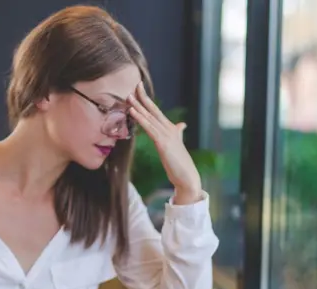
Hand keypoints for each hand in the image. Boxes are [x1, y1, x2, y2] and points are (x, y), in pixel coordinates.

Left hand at [127, 83, 201, 203]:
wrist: (187, 177)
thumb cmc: (180, 163)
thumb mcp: (177, 145)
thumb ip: (178, 133)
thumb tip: (182, 124)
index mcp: (171, 129)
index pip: (156, 111)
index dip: (147, 100)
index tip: (139, 88)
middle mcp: (170, 129)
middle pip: (153, 109)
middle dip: (144, 96)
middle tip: (135, 84)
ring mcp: (167, 135)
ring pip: (149, 117)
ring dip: (138, 106)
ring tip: (129, 96)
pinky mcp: (163, 143)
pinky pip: (149, 128)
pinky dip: (140, 119)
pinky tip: (132, 112)